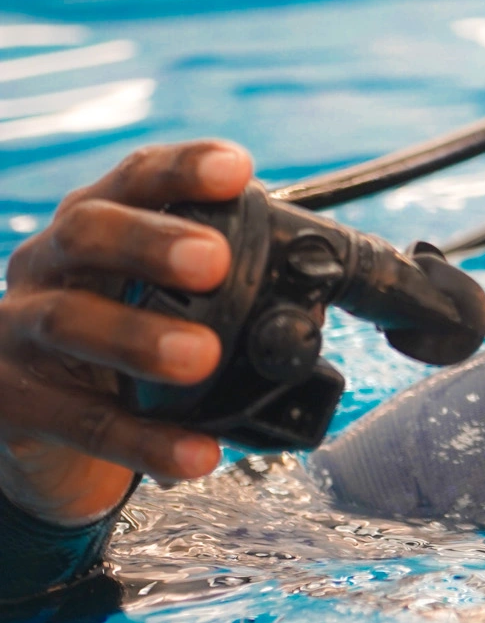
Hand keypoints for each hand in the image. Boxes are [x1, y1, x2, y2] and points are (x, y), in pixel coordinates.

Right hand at [0, 141, 251, 525]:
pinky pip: (79, 421)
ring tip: (204, 356)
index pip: (134, 178)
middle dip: (152, 243)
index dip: (183, 169)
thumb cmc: (116, 336)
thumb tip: (315, 299)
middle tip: (218, 263)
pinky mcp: (11, 403)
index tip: (238, 171)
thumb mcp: (152, 292)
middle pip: (86, 232)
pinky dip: (143, 440)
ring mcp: (17, 332)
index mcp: (93, 223)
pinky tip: (197, 454)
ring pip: (66, 321)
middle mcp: (46, 265)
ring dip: (139, 336)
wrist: (36, 419)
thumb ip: (220, 284)